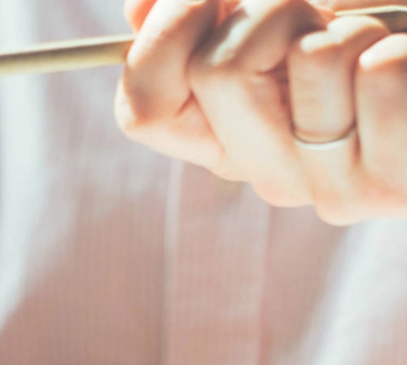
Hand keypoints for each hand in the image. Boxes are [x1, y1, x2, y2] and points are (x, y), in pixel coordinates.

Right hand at [117, 0, 406, 222]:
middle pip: (218, 70)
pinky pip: (380, 74)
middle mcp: (265, 174)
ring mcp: (327, 190)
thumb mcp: (285, 13)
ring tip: (380, 43)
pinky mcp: (391, 185)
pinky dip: (404, 47)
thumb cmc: (378, 23)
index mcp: (225, 138)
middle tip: (318, 14)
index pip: (144, 107)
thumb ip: (209, 8)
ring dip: (356, 23)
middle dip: (275, 5)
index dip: (165, 35)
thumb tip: (140, 9)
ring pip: (310, 62)